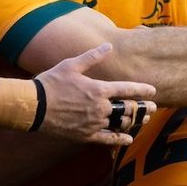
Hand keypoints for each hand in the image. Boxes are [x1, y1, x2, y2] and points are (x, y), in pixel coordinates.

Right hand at [34, 44, 157, 145]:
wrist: (32, 106)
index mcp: (98, 89)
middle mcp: (100, 108)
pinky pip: (107, 139)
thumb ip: (92, 57)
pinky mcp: (85, 135)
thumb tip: (108, 45)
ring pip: (120, 124)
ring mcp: (93, 123)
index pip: (127, 89)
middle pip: (129, 109)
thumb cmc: (51, 83)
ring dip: (134, 122)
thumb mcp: (71, 65)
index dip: (142, 90)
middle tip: (154, 108)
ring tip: (144, 120)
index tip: (153, 91)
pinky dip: (119, 139)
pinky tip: (128, 139)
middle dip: (143, 108)